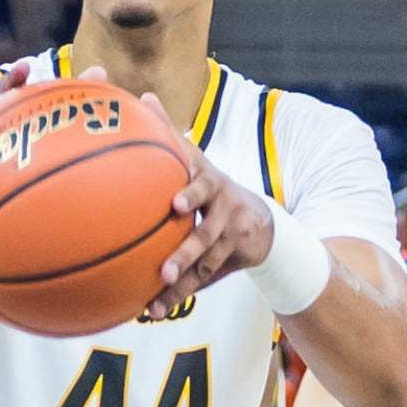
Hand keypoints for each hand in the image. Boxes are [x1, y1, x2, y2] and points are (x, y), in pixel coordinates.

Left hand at [141, 93, 274, 319]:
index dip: (191, 193)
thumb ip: (169, 132)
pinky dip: (178, 296)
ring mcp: (232, 237)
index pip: (202, 184)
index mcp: (210, 181)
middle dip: (187, 251)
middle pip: (207, 234)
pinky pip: (203, 280)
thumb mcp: (197, 160)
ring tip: (159, 293)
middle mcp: (225, 209)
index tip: (175, 205)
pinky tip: (151, 312)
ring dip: (182, 281)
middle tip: (164, 267)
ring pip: (206, 263)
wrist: (263, 224)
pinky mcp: (232, 260)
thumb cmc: (212, 187)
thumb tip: (143, 94)